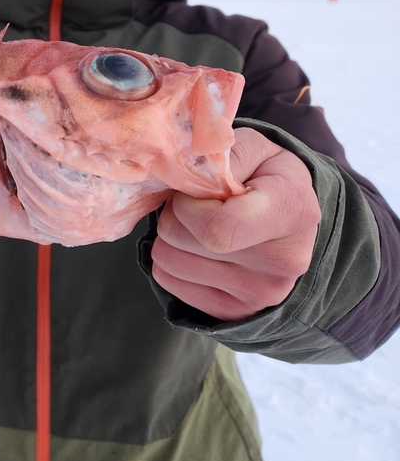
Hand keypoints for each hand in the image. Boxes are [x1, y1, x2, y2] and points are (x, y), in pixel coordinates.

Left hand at [150, 127, 320, 321]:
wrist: (294, 221)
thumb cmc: (267, 177)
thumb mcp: (255, 148)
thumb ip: (222, 152)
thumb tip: (184, 168)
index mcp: (292, 211)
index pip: (217, 228)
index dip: (187, 207)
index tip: (193, 192)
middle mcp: (283, 261)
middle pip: (182, 241)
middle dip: (173, 215)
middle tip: (194, 205)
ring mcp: (262, 294)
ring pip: (168, 262)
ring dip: (170, 238)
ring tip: (197, 226)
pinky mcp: (237, 312)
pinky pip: (168, 282)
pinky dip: (172, 262)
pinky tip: (197, 249)